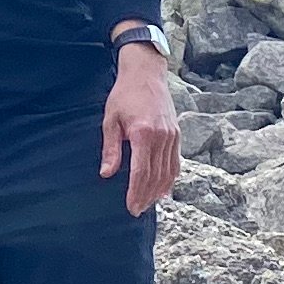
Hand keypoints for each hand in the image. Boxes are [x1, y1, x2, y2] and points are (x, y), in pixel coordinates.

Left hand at [98, 42, 179, 215]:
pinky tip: (163, 189)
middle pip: (156, 176)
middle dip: (146, 196)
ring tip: (147, 203)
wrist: (146, 73)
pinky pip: (175, 162)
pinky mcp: (177, 134)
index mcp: (143, 134)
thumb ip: (110, 148)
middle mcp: (161, 137)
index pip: (141, 172)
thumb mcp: (110, 119)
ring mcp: (172, 136)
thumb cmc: (124, 95)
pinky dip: (170, 178)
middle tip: (137, 210)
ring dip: (158, 191)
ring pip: (168, 172)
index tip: (131, 207)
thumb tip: (107, 173)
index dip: (136, 193)